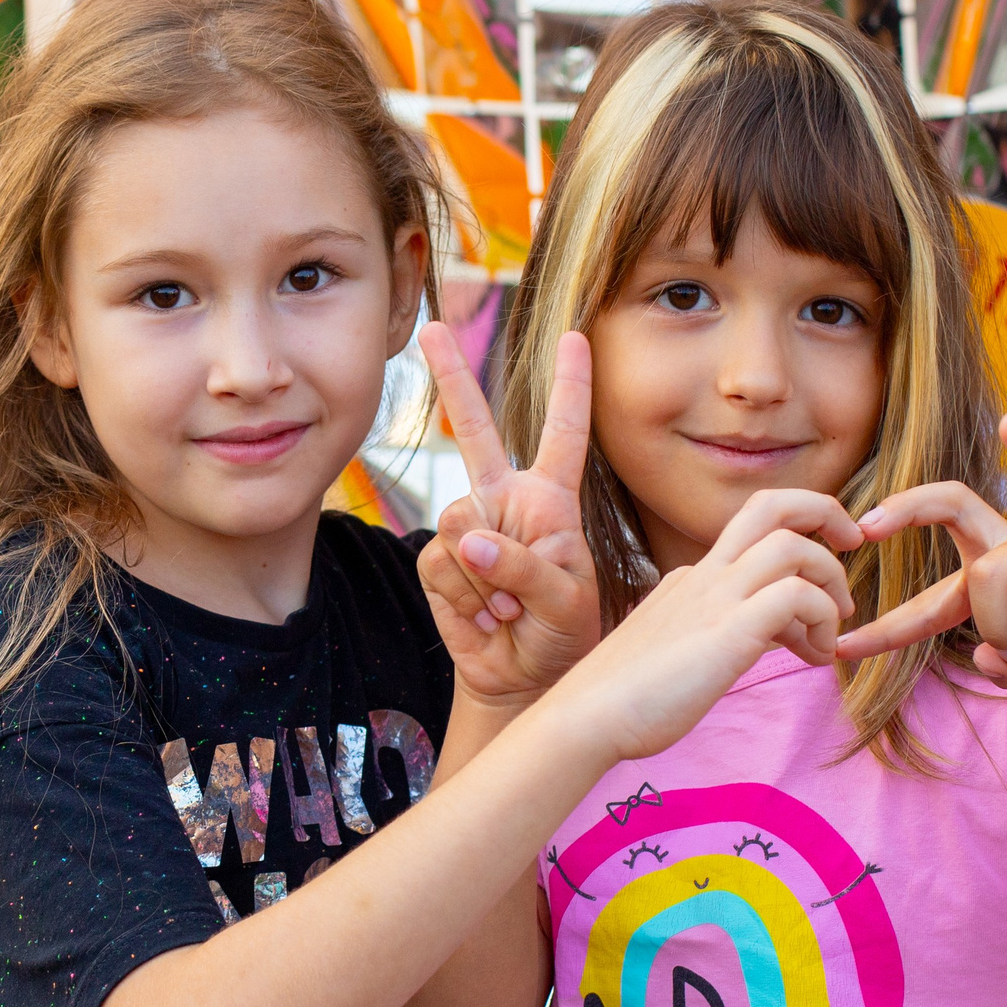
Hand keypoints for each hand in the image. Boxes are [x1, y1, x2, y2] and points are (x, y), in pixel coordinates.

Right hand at [415, 323, 601, 704]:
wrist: (524, 677)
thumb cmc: (563, 634)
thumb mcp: (567, 599)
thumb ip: (526, 566)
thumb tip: (472, 538)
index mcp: (552, 499)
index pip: (564, 433)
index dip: (570, 386)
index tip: (576, 337)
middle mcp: (506, 500)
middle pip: (477, 429)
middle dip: (452, 377)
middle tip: (430, 329)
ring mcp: (469, 528)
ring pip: (459, 524)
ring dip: (487, 577)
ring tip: (512, 607)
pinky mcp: (438, 561)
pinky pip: (441, 564)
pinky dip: (465, 596)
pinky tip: (486, 615)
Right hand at [541, 490, 859, 761]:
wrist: (587, 717)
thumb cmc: (626, 700)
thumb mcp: (678, 651)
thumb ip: (719, 634)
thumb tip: (766, 638)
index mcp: (692, 579)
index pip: (756, 535)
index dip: (799, 552)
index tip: (818, 592)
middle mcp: (704, 576)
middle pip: (772, 504)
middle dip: (826, 512)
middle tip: (853, 547)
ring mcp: (714, 598)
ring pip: (793, 545)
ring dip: (830, 580)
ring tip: (832, 630)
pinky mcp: (728, 630)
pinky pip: (796, 595)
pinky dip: (821, 619)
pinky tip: (815, 657)